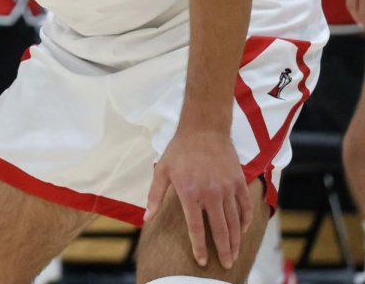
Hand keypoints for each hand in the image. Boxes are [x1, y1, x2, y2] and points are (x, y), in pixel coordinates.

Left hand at [144, 129, 252, 269]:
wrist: (203, 129)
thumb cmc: (179, 150)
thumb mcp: (162, 171)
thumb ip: (154, 196)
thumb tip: (147, 218)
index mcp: (190, 193)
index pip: (196, 228)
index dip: (199, 247)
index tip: (201, 261)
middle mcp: (211, 193)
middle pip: (220, 229)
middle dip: (223, 250)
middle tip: (226, 265)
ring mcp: (228, 188)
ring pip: (234, 221)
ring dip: (235, 240)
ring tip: (235, 254)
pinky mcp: (239, 182)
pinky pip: (245, 207)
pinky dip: (246, 221)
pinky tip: (243, 231)